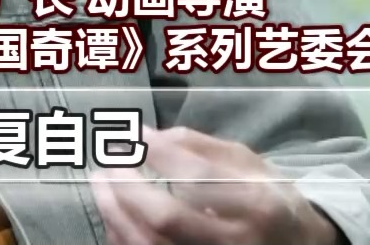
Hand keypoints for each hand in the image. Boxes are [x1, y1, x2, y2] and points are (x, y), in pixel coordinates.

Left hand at [91, 128, 337, 244]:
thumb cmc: (268, 198)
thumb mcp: (250, 163)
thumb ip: (203, 147)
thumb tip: (152, 136)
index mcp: (256, 203)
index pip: (199, 178)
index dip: (161, 155)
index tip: (135, 136)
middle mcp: (236, 240)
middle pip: (168, 218)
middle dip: (128, 188)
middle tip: (107, 165)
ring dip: (116, 213)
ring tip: (101, 184)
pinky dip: (123, 236)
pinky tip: (114, 213)